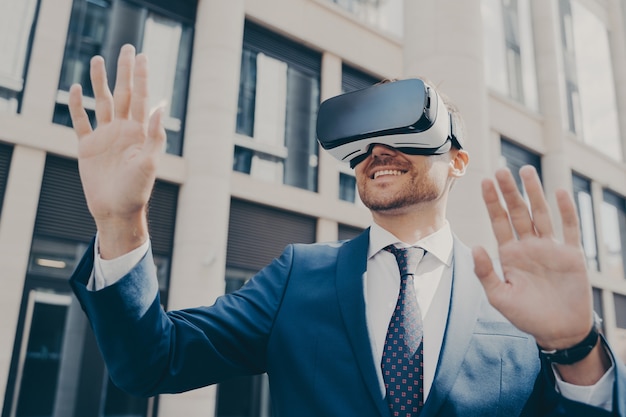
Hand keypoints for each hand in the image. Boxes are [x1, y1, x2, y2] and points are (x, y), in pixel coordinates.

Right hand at [68, 44, 164, 257]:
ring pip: (102, 102)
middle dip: (124, 71)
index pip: (142, 98)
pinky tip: (76, 89)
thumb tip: (162, 106)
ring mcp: (105, 137)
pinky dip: (77, 106)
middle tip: (127, 48)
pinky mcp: (87, 147)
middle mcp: (123, 130)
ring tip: (97, 60)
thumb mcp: (150, 163)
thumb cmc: (136, 190)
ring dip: (99, 82)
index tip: (142, 56)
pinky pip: (80, 121)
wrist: (116, 210)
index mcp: (139, 132)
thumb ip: (156, 135)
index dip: (141, 77)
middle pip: (124, 93)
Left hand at [472, 166, 591, 350]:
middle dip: (509, 192)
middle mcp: (529, 246)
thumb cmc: (526, 316)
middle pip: (518, 212)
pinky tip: (559, 192)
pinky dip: (566, 210)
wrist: (558, 331)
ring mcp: (550, 248)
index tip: (484, 181)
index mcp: (510, 254)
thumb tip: (476, 247)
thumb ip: (486, 273)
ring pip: (541, 214)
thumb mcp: (499, 297)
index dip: (492, 202)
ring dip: (534, 193)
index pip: (498, 222)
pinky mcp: (572, 255)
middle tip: (501, 170)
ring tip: (525, 171)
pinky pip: (569, 228)